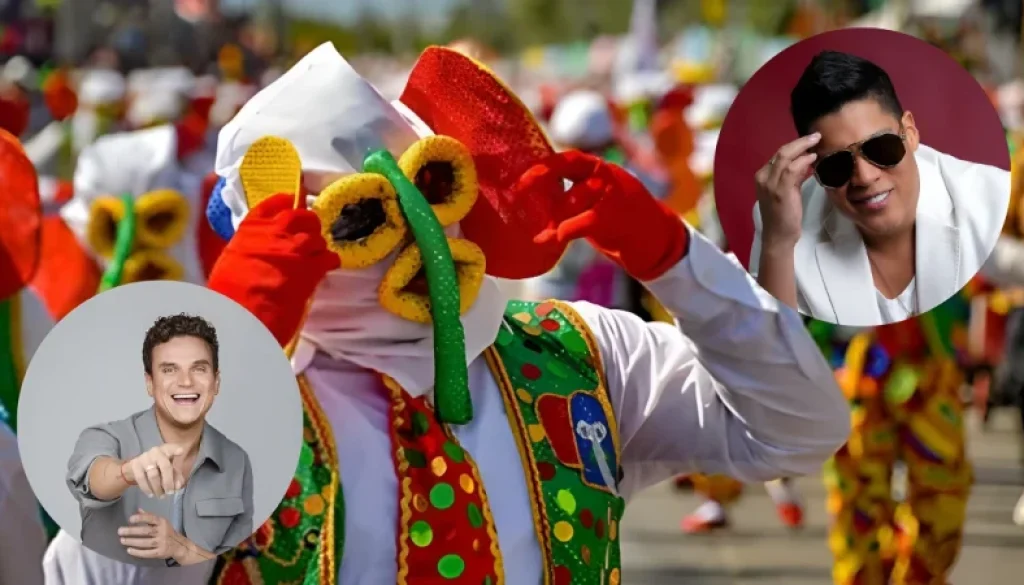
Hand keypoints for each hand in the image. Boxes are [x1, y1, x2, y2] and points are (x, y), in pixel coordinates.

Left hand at [119, 510, 185, 560]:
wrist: (179, 545)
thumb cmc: (167, 531)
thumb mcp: (161, 522)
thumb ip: (149, 517)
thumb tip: (137, 510)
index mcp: (162, 522)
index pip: (151, 518)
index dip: (140, 518)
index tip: (130, 519)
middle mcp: (162, 532)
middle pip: (146, 531)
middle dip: (132, 531)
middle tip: (120, 531)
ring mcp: (162, 543)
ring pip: (146, 542)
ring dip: (133, 541)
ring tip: (122, 540)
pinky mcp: (160, 552)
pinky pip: (147, 553)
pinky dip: (138, 552)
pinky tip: (129, 550)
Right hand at [124, 444, 184, 497]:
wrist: (136, 466)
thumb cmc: (158, 466)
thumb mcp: (169, 468)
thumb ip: (176, 476)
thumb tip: (178, 486)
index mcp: (166, 450)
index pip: (172, 448)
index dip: (176, 450)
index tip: (181, 451)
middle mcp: (156, 452)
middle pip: (165, 466)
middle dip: (168, 482)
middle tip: (170, 493)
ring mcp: (144, 458)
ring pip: (153, 475)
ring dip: (158, 488)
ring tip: (161, 496)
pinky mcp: (135, 465)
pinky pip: (141, 479)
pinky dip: (147, 488)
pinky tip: (151, 494)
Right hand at [207, 193, 340, 345]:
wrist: (243, 313)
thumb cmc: (228, 291)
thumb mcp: (229, 258)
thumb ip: (245, 245)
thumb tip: (254, 246)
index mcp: (251, 228)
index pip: (273, 204)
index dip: (285, 201)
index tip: (291, 201)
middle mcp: (276, 231)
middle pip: (302, 216)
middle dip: (308, 223)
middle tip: (308, 233)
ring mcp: (297, 248)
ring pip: (318, 238)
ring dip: (318, 247)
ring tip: (314, 257)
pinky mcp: (313, 268)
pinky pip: (329, 258)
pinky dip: (329, 261)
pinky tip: (326, 267)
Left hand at [516, 150, 687, 280]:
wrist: (659, 241)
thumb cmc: (621, 223)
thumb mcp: (595, 204)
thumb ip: (571, 198)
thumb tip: (536, 201)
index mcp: (599, 170)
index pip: (567, 158)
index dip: (543, 164)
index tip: (520, 177)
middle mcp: (606, 175)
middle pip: (570, 164)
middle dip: (542, 174)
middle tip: (518, 188)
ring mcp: (615, 193)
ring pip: (577, 195)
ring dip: (554, 214)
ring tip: (539, 233)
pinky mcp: (618, 216)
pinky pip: (587, 219)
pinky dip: (567, 228)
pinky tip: (553, 239)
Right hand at [754, 133, 820, 249]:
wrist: (778, 236)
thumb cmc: (783, 216)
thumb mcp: (784, 191)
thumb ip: (791, 177)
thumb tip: (805, 162)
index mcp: (761, 177)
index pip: (778, 155)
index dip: (795, 145)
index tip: (809, 141)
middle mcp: (763, 177)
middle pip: (781, 152)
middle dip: (800, 141)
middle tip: (816, 135)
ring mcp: (770, 184)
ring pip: (786, 156)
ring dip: (803, 146)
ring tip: (817, 142)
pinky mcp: (780, 190)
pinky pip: (792, 169)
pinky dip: (803, 161)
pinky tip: (813, 158)